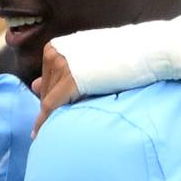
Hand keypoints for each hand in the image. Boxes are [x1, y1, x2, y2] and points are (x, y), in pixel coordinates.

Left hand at [33, 14, 180, 130]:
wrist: (147, 50)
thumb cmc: (124, 54)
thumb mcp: (88, 60)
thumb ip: (61, 71)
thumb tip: (33, 85)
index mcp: (59, 46)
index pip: (46, 79)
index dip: (49, 97)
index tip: (47, 114)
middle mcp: (56, 53)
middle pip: (46, 90)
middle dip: (51, 107)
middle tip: (51, 127)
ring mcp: (62, 65)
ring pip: (48, 99)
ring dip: (51, 115)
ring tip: (50, 134)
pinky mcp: (71, 80)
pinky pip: (52, 107)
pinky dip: (46, 121)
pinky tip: (43, 134)